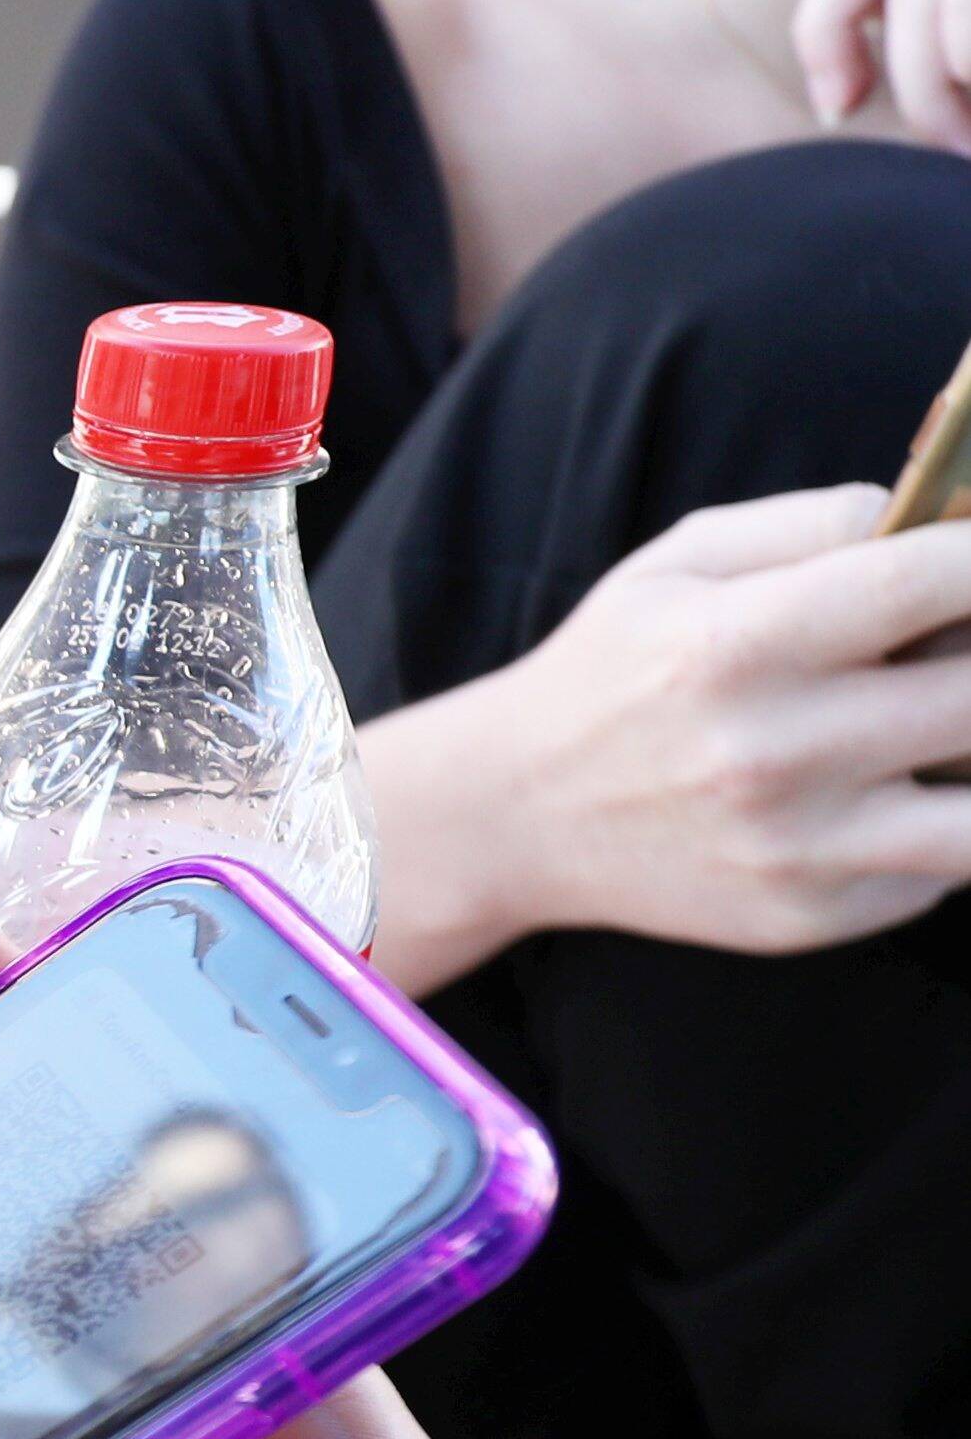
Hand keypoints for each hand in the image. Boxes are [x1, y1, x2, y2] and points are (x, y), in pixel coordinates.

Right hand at [363, 486, 970, 991]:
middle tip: (939, 652)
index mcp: (737, 646)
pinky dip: (938, 825)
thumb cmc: (614, 673)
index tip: (970, 570)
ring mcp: (796, 849)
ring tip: (932, 730)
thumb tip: (949, 527)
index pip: (934, 580)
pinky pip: (945, 867)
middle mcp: (771, 754)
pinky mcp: (810, 917)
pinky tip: (879, 798)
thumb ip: (821, 521)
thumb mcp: (682, 561)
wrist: (513, 818)